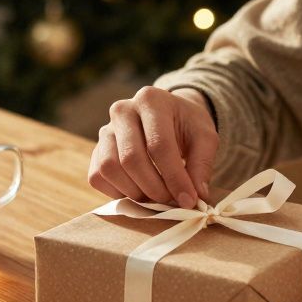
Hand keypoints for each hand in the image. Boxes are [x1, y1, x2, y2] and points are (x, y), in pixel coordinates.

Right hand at [88, 87, 217, 208]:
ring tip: (156, 197)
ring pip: (109, 168)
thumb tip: (196, 197)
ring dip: (135, 192)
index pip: (159, 144)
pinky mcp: (96, 150)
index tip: (189, 200)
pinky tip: (139, 191)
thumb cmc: (187, 126)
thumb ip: (201, 165)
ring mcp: (105, 130)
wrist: (168, 117)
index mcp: (151, 100)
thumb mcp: (205, 138)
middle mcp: (122, 110)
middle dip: (154, 188)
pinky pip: (97, 177)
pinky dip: (118, 192)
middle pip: (131, 158)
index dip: (174, 177)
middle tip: (172, 201)